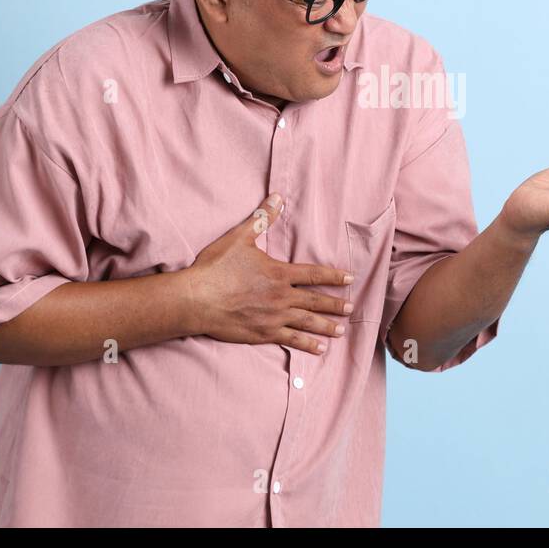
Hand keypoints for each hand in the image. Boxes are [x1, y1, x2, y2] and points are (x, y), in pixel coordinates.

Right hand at [176, 193, 355, 354]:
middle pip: (316, 300)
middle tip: (352, 308)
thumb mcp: (240, 237)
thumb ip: (262, 218)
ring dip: (327, 326)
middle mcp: (281, 296)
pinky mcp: (263, 333)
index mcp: (279, 273)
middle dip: (336, 304)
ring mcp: (274, 317)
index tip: (350, 278)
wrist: (196, 299)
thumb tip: (278, 198)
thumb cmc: (216, 268)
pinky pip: (291, 339)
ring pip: (308, 322)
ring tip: (341, 330)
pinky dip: (307, 345)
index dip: (334, 276)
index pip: (314, 274)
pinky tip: (319, 349)